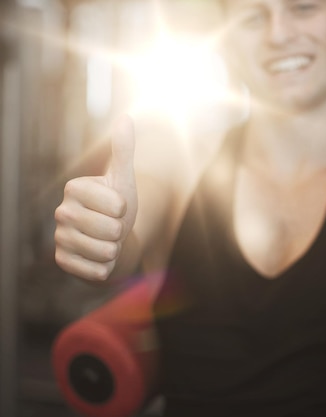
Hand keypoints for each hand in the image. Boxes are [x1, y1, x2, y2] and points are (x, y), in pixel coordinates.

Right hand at [54, 116, 136, 280]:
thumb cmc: (118, 206)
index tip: (116, 206)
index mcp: (74, 188)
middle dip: (121, 231)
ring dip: (114, 250)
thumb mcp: (124, 178)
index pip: (118, 205)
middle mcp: (61, 212)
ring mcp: (59, 239)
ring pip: (105, 252)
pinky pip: (97, 271)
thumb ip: (124, 150)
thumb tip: (126, 117)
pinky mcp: (62, 263)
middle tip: (112, 226)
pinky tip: (97, 257)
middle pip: (112, 230)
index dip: (125, 208)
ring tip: (107, 241)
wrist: (112, 239)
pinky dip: (106, 268)